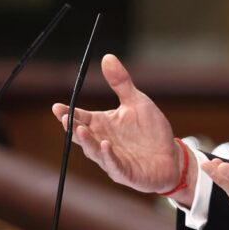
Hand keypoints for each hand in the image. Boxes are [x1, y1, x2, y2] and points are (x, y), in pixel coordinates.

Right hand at [52, 54, 188, 200]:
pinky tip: (105, 145)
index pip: (82, 118)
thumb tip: (107, 57)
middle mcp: (103, 142)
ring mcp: (113, 159)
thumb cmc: (151, 131)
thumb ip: (121, 83)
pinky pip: (115, 165)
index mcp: (103, 125)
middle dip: (72, 128)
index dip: (68, 113)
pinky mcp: (126, 172)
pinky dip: (109, 156)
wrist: (172, 156)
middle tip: (63, 118)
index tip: (56, 107)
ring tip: (80, 130)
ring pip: (95, 151)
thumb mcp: (137, 102)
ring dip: (87, 141)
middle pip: (83, 135)